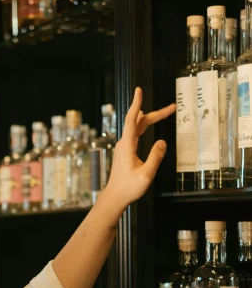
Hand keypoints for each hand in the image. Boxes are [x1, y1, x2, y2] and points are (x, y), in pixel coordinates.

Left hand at [102, 87, 174, 211]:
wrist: (114, 197)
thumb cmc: (129, 188)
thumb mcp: (147, 174)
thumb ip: (155, 157)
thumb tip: (162, 142)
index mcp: (127, 145)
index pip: (132, 120)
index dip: (136, 104)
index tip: (139, 90)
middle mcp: (124, 143)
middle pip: (139, 121)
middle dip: (156, 113)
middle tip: (173, 107)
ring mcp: (124, 146)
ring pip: (137, 127)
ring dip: (151, 119)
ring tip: (166, 112)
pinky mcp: (125, 151)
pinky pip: (136, 134)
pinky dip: (145, 127)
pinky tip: (150, 126)